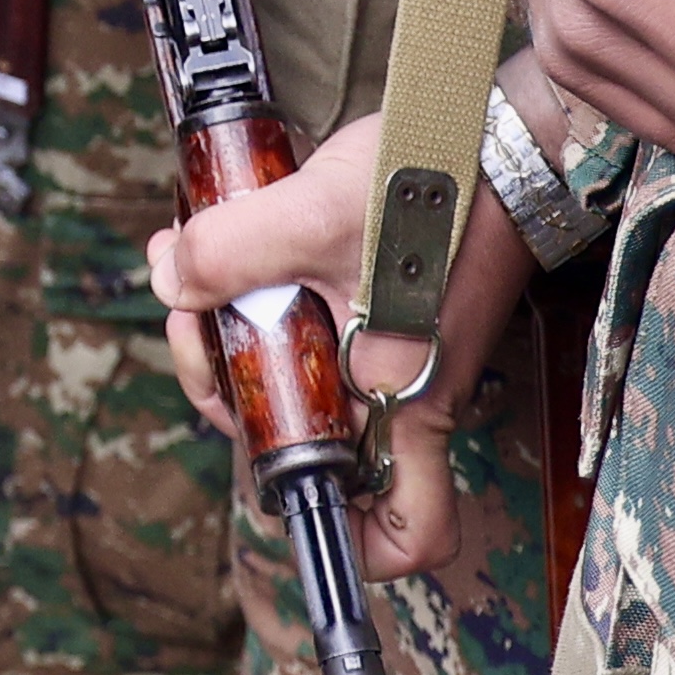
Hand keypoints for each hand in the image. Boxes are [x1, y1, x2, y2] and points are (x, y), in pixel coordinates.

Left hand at [146, 75, 539, 579]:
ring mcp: (402, 349)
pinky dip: (271, 294)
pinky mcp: (395, 304)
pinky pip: (320, 327)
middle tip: (196, 327)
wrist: (505, 131)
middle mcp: (406, 390)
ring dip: (242, 333)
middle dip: (237, 394)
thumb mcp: (307, 217)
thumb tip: (169, 279)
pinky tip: (236, 239)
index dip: (354, 543)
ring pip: (309, 381)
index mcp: (401, 401)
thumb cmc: (433, 186)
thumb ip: (225, 253)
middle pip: (318, 446)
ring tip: (201, 266)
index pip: (410, 528)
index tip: (284, 488)